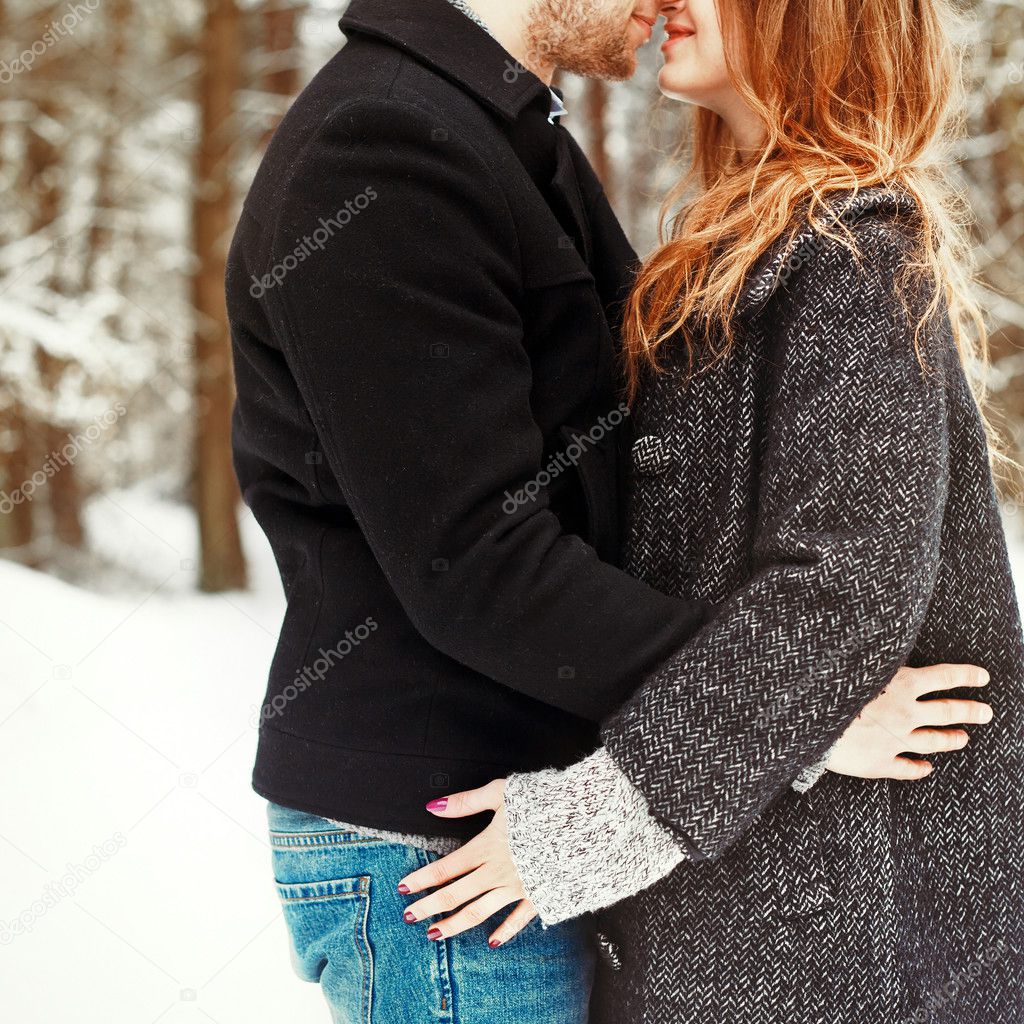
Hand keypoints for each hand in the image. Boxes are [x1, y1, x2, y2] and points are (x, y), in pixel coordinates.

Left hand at [397, 779, 532, 946]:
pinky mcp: (538, 895)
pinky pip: (518, 920)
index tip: (403, 888)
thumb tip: (435, 806)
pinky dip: (504, 932)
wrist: (580, 823)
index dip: (421, 879)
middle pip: (455, 894)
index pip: (445, 868)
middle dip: (429, 906)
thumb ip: (467, 802)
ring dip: (455, 925)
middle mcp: (497, 871)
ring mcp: (517, 887)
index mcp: (486, 847)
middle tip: (409, 916)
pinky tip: (491, 942)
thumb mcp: (501, 793)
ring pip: (479, 912)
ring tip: (434, 934)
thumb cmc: (541, 804)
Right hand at [827, 663, 992, 779]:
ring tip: (963, 739)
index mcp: (900, 684)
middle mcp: (905, 712)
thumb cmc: (829, 687)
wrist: (808, 723)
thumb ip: (876, 661)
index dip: (967, 676)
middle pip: (947, 712)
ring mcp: (895, 740)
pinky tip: (927, 769)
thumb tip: (885, 648)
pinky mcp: (879, 762)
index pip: (945, 676)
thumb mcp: (856, 663)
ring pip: (933, 741)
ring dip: (951, 739)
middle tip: (985, 712)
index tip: (982, 677)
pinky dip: (920, 769)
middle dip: (970, 711)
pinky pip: (907, 768)